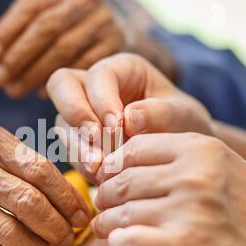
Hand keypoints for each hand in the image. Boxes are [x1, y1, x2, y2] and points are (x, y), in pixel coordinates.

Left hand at [0, 0, 124, 97]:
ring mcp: (102, 20)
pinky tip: (40, 93)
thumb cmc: (63, 18)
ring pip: (63, 49)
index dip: (6, 31)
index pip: (31, 7)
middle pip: (47, 28)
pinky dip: (60, 80)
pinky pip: (83, 64)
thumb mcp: (43, 10)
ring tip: (13, 90)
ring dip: (34, 73)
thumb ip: (17, 27)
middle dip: (18, 56)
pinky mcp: (115, 42)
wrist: (109, 19)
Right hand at [47, 53, 212, 182]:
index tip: (117, 127)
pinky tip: (101, 176)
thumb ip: (160, 114)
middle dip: (75, 114)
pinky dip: (82, 163)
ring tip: (99, 168)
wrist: (180, 154)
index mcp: (123, 69)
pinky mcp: (79, 139)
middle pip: (62, 85)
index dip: (102, 100)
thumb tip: (129, 118)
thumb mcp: (182, 116)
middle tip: (96, 142)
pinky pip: (68, 149)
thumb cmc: (183, 126)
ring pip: (62, 122)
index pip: (98, 75)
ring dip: (77, 146)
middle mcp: (96, 86)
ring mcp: (83, 112)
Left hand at [93, 132, 245, 245]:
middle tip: (104, 207)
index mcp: (196, 148)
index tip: (109, 181)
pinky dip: (118, 243)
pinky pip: (130, 239)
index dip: (113, 168)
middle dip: (106, 197)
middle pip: (122, 180)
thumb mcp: (215, 163)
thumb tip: (119, 170)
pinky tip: (120, 244)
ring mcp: (189, 207)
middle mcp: (191, 173)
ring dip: (107, 223)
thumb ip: (173, 161)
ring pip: (122, 211)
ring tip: (107, 228)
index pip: (132, 150)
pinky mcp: (187, 243)